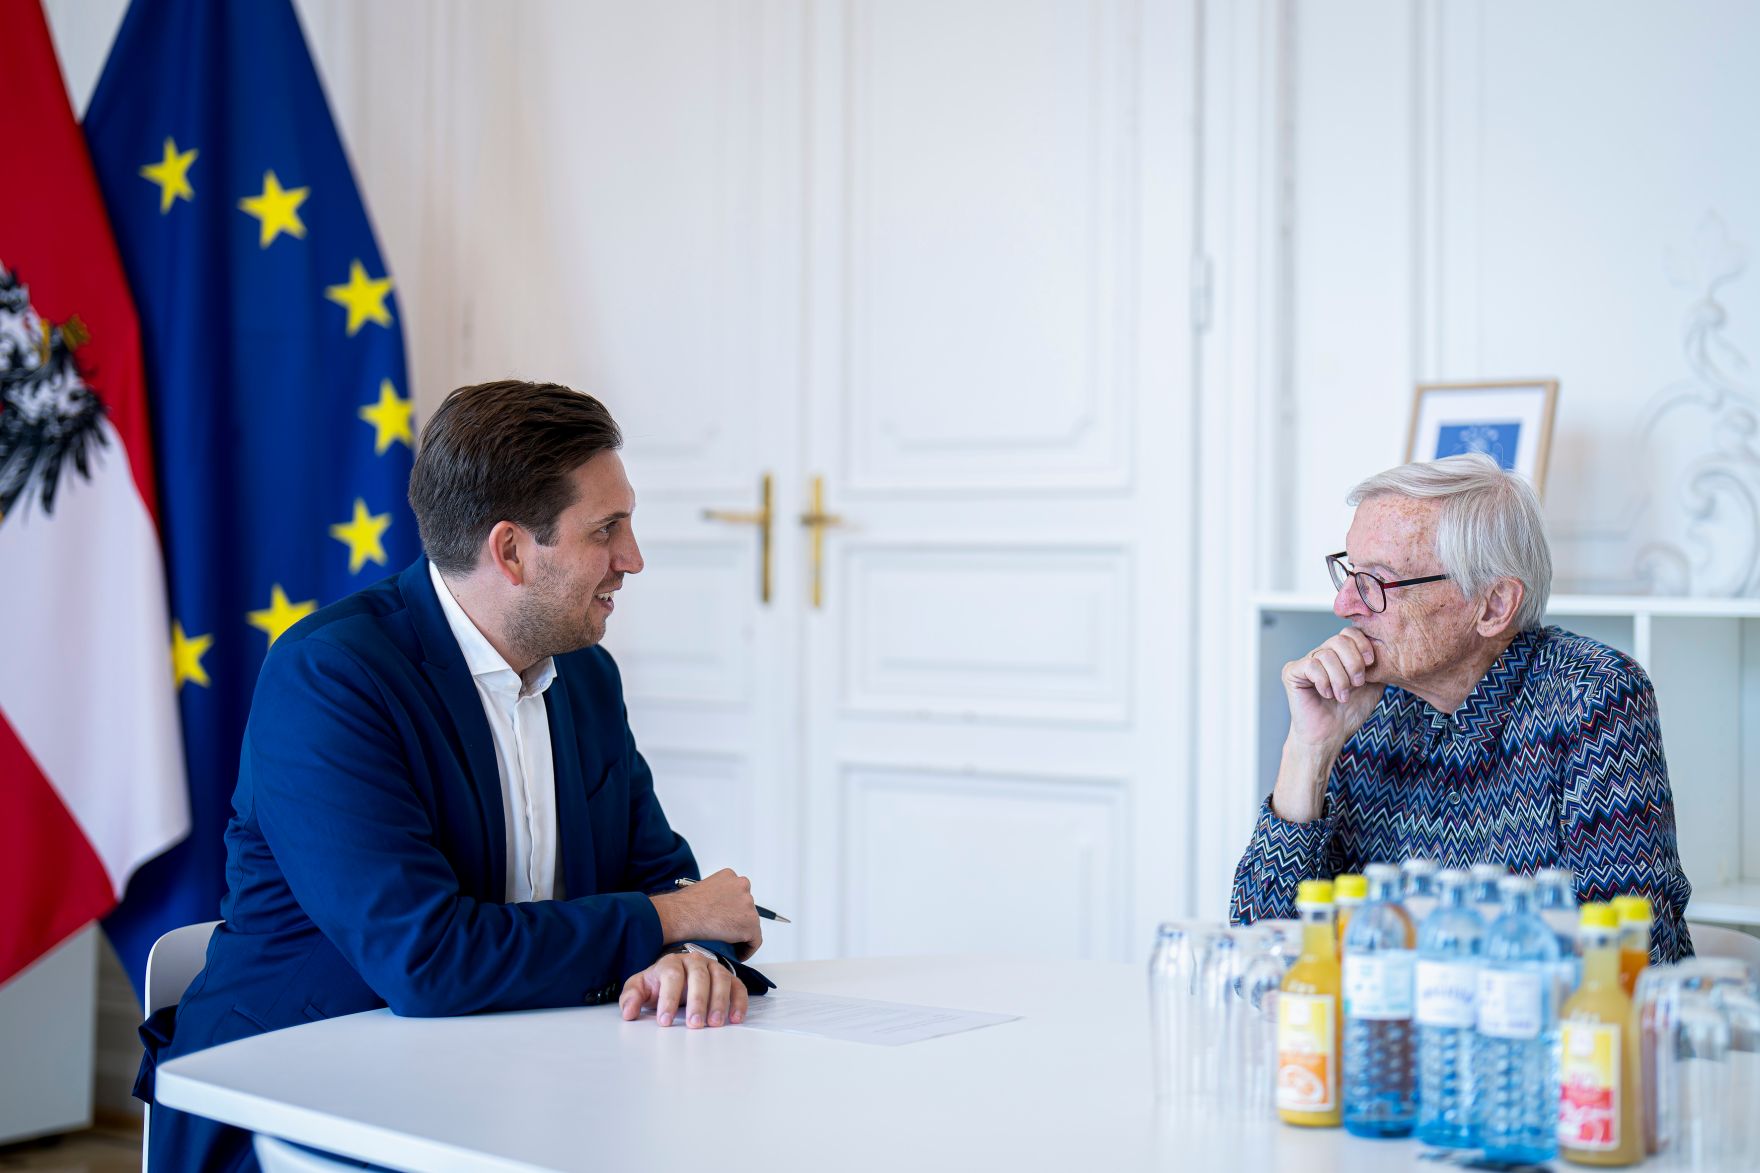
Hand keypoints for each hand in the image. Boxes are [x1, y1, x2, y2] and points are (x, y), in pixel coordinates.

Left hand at [619, 949, 747, 1028]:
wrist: (676, 975)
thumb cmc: (659, 984)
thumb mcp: (640, 988)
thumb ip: (632, 997)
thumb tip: (629, 1013)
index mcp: (671, 963)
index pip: (671, 976)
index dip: (668, 999)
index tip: (665, 1021)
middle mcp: (694, 962)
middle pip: (699, 977)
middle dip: (697, 1001)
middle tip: (694, 1025)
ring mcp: (713, 968)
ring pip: (721, 979)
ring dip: (720, 1001)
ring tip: (715, 1024)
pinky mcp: (729, 979)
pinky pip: (738, 987)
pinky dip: (740, 1002)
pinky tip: (736, 1018)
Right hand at [649, 868, 762, 960]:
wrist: (681, 915)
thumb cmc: (684, 905)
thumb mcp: (703, 889)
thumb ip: (717, 896)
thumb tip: (717, 909)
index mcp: (730, 876)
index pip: (739, 895)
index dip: (734, 910)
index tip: (728, 918)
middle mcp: (742, 886)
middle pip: (746, 908)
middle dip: (737, 920)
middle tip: (726, 932)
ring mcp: (748, 905)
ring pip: (751, 924)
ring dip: (741, 934)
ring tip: (728, 944)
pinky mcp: (750, 924)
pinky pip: (755, 941)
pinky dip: (747, 950)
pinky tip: (737, 954)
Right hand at [1273, 627, 1385, 821]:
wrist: (1330, 736)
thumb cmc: (1348, 713)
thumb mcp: (1372, 685)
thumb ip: (1376, 664)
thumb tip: (1383, 648)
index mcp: (1339, 654)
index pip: (1350, 632)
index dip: (1363, 645)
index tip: (1370, 664)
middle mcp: (1321, 654)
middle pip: (1339, 640)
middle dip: (1354, 663)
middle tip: (1358, 684)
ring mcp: (1305, 661)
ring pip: (1327, 654)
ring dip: (1340, 679)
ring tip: (1342, 696)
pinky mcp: (1292, 672)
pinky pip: (1311, 665)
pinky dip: (1324, 682)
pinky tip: (1326, 694)